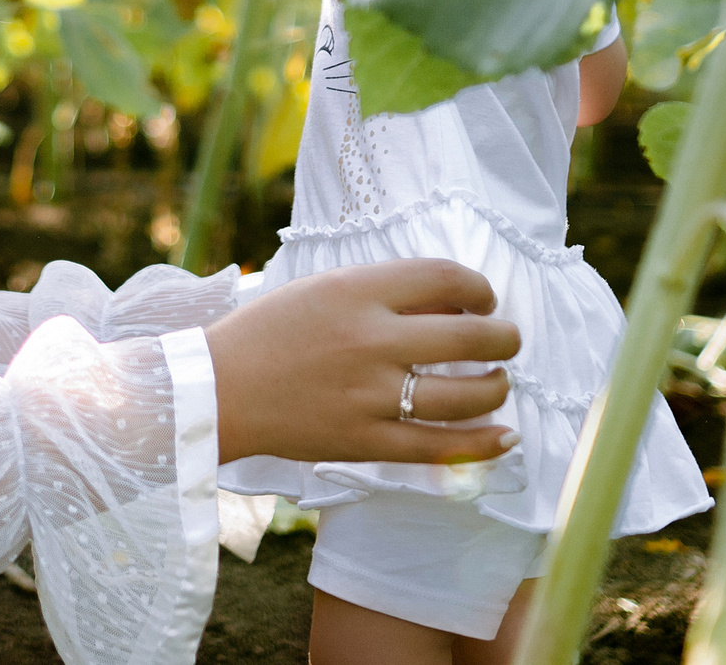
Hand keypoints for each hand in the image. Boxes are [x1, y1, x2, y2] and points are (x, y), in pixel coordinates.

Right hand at [204, 259, 518, 464]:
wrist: (219, 389)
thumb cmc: (269, 331)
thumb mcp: (324, 289)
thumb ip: (384, 291)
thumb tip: (453, 306)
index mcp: (357, 291)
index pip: (447, 278)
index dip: (480, 288)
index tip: (482, 299)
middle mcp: (370, 340)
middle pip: (470, 337)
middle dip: (504, 337)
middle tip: (506, 340)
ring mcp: (370, 395)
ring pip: (465, 395)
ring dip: (496, 387)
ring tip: (497, 382)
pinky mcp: (365, 441)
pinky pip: (440, 446)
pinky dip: (482, 442)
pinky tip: (504, 434)